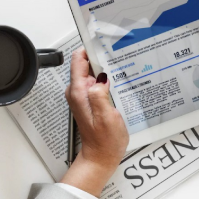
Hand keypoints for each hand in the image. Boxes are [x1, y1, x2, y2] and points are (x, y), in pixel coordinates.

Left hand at [60, 49, 127, 195]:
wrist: (101, 157)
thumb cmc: (105, 141)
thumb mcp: (107, 117)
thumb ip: (100, 95)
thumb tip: (100, 77)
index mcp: (79, 92)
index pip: (78, 60)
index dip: (90, 48)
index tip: (102, 41)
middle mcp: (77, 91)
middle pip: (86, 64)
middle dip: (101, 58)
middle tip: (119, 55)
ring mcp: (83, 96)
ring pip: (93, 73)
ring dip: (105, 69)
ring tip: (122, 67)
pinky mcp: (90, 100)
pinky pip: (96, 83)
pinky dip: (106, 80)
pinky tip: (118, 83)